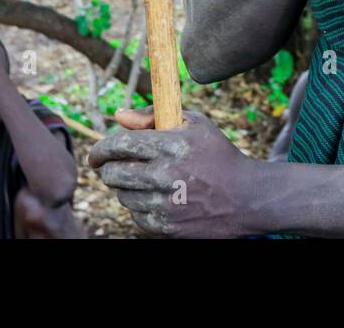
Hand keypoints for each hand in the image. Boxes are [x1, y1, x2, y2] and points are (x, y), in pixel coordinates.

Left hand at [87, 108, 261, 237]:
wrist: (248, 197)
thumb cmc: (218, 155)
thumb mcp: (196, 124)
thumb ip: (154, 115)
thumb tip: (118, 115)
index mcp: (174, 145)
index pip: (121, 145)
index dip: (101, 149)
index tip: (96, 154)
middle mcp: (168, 175)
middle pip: (114, 174)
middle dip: (108, 169)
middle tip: (114, 168)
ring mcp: (167, 205)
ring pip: (122, 196)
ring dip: (126, 188)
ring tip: (145, 181)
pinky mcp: (168, 228)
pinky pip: (135, 216)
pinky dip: (140, 207)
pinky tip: (157, 198)